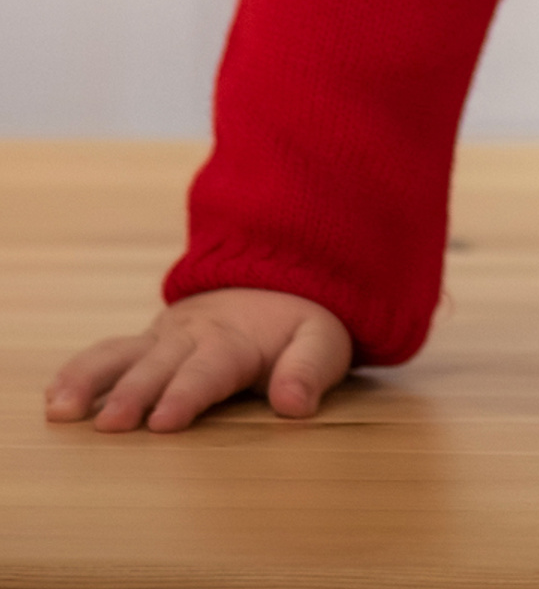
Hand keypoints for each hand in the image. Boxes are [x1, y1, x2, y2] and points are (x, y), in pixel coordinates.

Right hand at [45, 288, 352, 432]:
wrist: (275, 277)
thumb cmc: (297, 325)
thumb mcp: (322, 341)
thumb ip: (309, 370)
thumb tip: (296, 405)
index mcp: (235, 340)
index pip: (209, 371)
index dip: (187, 395)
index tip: (164, 420)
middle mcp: (192, 337)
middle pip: (159, 367)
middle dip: (134, 393)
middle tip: (110, 423)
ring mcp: (163, 339)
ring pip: (122, 356)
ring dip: (91, 380)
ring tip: (62, 409)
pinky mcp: (145, 343)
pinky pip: (109, 352)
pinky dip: (80, 370)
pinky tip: (55, 397)